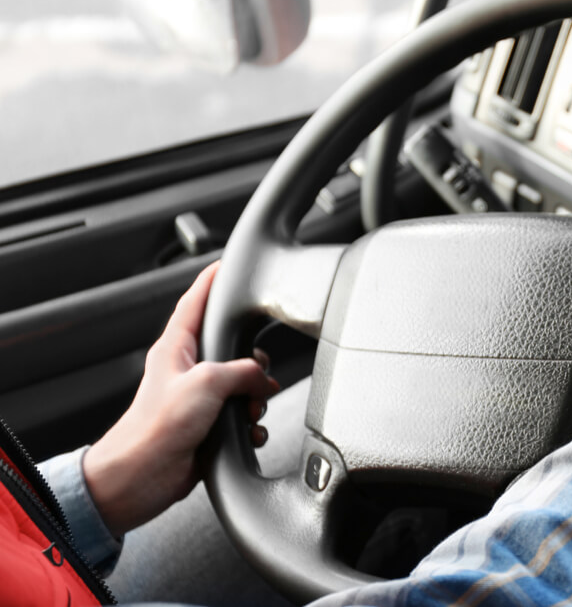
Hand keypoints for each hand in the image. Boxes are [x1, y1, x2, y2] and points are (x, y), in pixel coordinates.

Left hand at [83, 262, 279, 535]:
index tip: (228, 263)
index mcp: (176, 348)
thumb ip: (243, 371)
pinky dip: (250, 424)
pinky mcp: (207, 426)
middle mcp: (188, 370)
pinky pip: (241, 416)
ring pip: (243, 384)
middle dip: (254, 362)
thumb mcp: (207, 384)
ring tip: (249, 410)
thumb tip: (263, 378)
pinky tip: (248, 432)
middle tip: (258, 373)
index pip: (196, 301)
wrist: (139, 478)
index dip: (213, 280)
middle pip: (233, 348)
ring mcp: (198, 399)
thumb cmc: (154, 430)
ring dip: (255, 398)